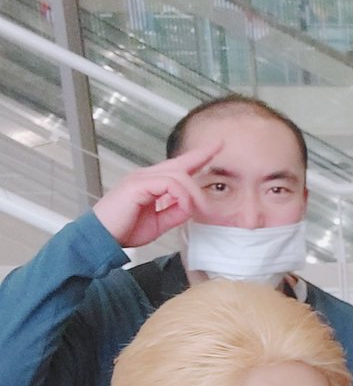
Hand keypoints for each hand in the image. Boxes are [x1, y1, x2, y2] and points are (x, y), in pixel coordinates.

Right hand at [92, 143, 219, 247]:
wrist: (102, 238)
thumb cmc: (123, 229)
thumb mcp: (158, 222)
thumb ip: (175, 212)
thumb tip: (191, 206)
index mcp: (150, 183)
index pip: (177, 166)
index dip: (196, 156)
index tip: (214, 147)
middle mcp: (145, 176)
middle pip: (179, 164)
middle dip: (200, 156)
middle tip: (218, 147)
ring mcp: (140, 179)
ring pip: (178, 175)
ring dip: (192, 193)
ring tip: (197, 208)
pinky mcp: (137, 185)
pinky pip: (168, 184)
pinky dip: (181, 196)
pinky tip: (184, 206)